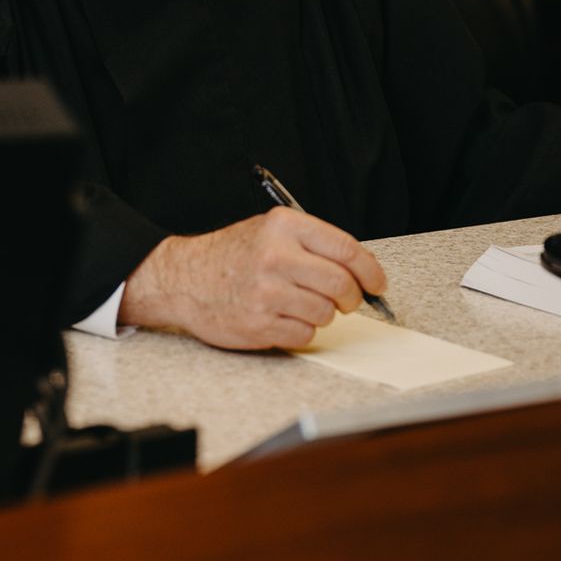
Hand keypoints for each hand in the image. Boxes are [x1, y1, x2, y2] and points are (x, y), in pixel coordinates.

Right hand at [117, 208, 388, 349]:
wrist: (183, 279)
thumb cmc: (231, 255)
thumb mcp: (269, 231)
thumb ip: (312, 245)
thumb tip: (360, 271)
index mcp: (284, 227)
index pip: (346, 249)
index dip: (370, 271)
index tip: (377, 283)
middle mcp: (276, 256)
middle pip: (341, 284)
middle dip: (351, 298)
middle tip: (345, 301)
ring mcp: (267, 292)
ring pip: (326, 313)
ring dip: (322, 314)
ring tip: (300, 304)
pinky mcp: (259, 323)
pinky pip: (305, 333)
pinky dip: (301, 330)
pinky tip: (282, 317)